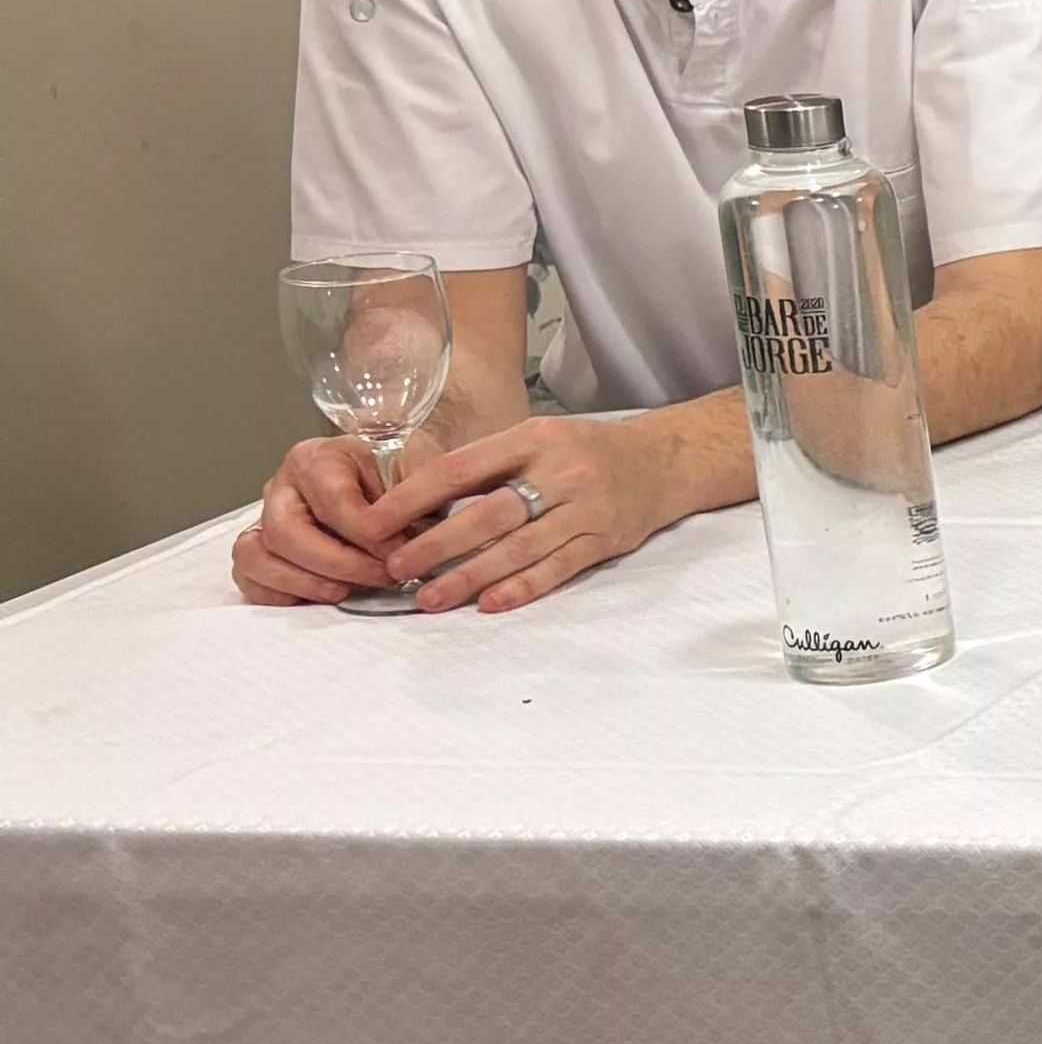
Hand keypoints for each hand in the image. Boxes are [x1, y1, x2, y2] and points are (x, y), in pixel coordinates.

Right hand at [230, 435, 410, 605]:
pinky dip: (279, 594)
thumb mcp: (418, 474)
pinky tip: (321, 597)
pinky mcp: (260, 549)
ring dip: (305, 582)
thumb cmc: (402, 480)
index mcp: (318, 458)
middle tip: (381, 577)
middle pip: (286, 531)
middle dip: (337, 564)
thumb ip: (413, 500)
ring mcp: (264, 518)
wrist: (396, 485)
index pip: (331, 500)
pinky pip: (249, 577)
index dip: (367, 534)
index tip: (399, 552)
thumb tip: (409, 541)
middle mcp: (283, 486)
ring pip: (257, 555)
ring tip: (347, 592)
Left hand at [370, 414, 703, 613]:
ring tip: (431, 598)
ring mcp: (586, 509)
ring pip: (520, 548)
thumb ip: (489, 465)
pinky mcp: (605, 540)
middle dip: (437, 544)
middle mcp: (561, 472)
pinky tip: (491, 604)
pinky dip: (524, 588)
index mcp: (534, 440)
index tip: (374, 522)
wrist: (665, 461)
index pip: (461, 468)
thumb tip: (422, 504)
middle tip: (395, 567)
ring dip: (471, 576)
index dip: (414, 497)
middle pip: (489, 514)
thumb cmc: (588, 450)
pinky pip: (558, 568)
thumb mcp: (539, 439)